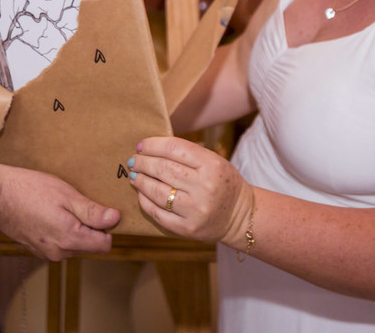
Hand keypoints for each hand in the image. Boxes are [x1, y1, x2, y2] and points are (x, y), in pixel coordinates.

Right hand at [0, 166, 119, 259]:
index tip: (97, 210)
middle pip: (90, 245)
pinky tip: (48, 213)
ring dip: (74, 229)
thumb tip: (115, 219)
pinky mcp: (37, 249)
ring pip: (74, 244)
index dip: (106, 226)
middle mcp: (59, 252)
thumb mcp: (67, 195)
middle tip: (75, 204)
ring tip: (59, 207)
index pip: (104, 245)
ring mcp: (46, 253)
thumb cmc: (31, 190)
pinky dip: (60, 231)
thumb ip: (92, 212)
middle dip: (89, 227)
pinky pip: (59, 244)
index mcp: (70, 239)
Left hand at [129, 136, 253, 248]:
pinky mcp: (187, 228)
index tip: (141, 146)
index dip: (153, 145)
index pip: (174, 148)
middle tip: (133, 160)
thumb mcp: (215, 161)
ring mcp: (195, 210)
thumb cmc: (223, 183)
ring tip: (134, 175)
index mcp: (212, 165)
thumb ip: (187, 154)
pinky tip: (141, 193)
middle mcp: (204, 187)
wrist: (241, 216)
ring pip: (157, 191)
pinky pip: (158, 213)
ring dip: (140, 181)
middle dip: (143, 163)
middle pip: (163, 169)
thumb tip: (151, 148)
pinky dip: (145, 201)